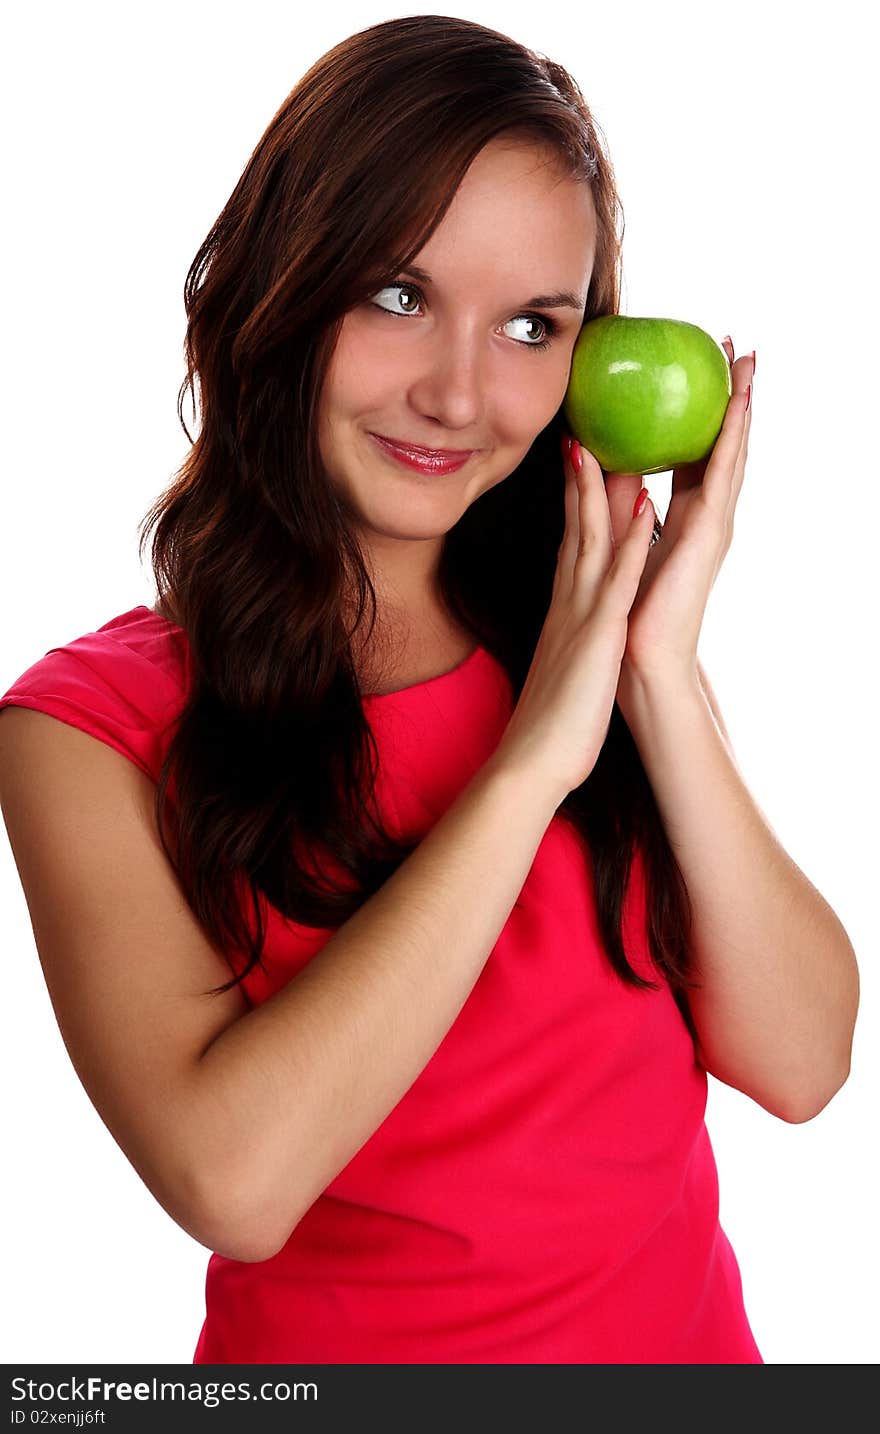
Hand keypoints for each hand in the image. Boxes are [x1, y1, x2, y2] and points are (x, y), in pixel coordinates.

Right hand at [494, 430, 656, 800]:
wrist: (532, 764)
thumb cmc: (550, 725)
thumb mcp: (562, 667)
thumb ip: (567, 640)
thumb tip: (570, 631)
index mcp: (564, 613)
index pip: (570, 545)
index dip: (574, 504)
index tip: (577, 464)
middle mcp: (569, 605)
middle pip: (576, 531)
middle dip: (580, 482)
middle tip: (580, 433)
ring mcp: (582, 617)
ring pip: (592, 542)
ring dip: (600, 493)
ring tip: (603, 446)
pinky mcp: (599, 637)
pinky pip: (619, 582)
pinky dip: (632, 543)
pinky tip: (644, 508)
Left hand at [601, 335, 753, 685]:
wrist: (645, 665)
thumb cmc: (632, 616)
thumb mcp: (624, 548)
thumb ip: (625, 512)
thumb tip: (606, 472)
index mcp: (685, 518)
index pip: (698, 452)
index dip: (703, 410)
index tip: (705, 366)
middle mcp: (705, 519)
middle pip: (721, 444)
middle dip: (730, 396)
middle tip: (734, 346)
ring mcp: (711, 529)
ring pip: (727, 455)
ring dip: (737, 408)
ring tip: (743, 365)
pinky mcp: (704, 541)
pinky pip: (714, 483)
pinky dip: (724, 446)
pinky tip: (732, 410)